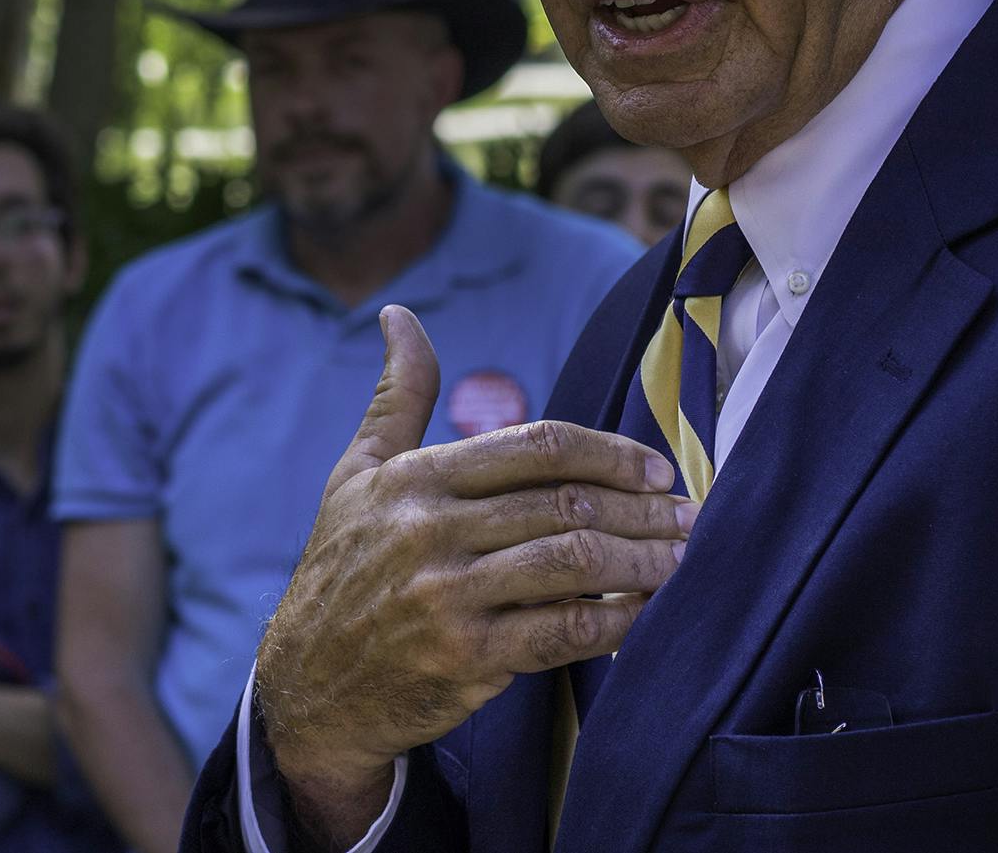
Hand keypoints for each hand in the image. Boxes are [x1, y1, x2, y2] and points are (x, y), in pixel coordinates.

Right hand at [256, 306, 695, 840]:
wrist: (308, 683)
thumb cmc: (344, 565)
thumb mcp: (357, 473)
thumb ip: (398, 395)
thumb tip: (399, 315)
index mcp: (415, 478)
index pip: (537, 446)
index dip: (609, 453)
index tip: (655, 468)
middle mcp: (430, 531)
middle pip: (566, 505)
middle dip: (642, 509)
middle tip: (689, 515)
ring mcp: (447, 597)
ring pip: (573, 566)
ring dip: (641, 562)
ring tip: (680, 560)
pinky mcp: (464, 659)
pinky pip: (562, 633)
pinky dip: (615, 622)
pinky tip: (643, 613)